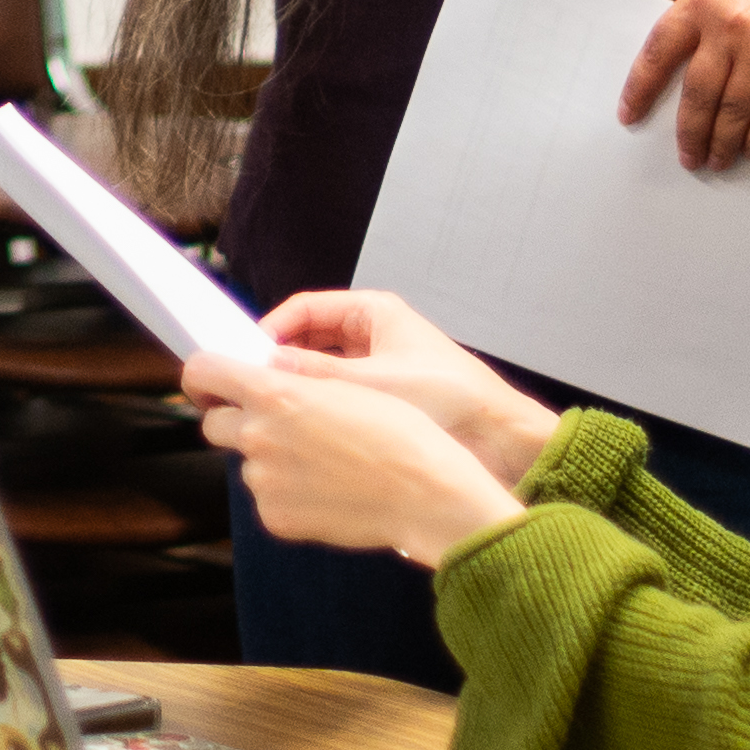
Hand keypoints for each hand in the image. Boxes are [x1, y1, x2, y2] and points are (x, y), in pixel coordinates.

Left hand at [184, 353, 522, 565]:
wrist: (429, 496)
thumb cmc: (401, 434)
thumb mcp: (345, 387)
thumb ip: (292, 383)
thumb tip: (260, 380)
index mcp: (274, 393)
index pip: (202, 371)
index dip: (201, 376)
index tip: (207, 384)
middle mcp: (257, 435)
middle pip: (214, 422)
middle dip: (234, 420)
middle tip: (274, 425)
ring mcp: (262, 481)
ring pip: (247, 463)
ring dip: (270, 460)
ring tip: (324, 463)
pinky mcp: (274, 517)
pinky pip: (267, 498)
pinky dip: (288, 495)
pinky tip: (329, 491)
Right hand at [253, 290, 560, 487]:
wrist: (503, 439)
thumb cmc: (451, 398)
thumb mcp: (373, 383)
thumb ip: (313, 374)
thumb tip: (263, 369)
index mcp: (374, 312)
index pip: (304, 309)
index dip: (271, 329)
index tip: (246, 356)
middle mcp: (374, 334)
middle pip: (309, 338)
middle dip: (282, 359)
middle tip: (253, 384)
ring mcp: (380, 366)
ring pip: (322, 369)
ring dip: (301, 385)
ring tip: (275, 408)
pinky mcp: (386, 397)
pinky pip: (341, 395)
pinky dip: (322, 406)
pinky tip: (306, 427)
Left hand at [624, 0, 749, 170]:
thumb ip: (695, 26)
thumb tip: (674, 78)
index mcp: (700, 4)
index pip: (658, 53)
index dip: (640, 89)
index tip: (629, 115)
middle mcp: (730, 28)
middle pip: (698, 93)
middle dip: (689, 133)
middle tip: (687, 157)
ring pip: (734, 110)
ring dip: (722, 143)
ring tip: (715, 160)